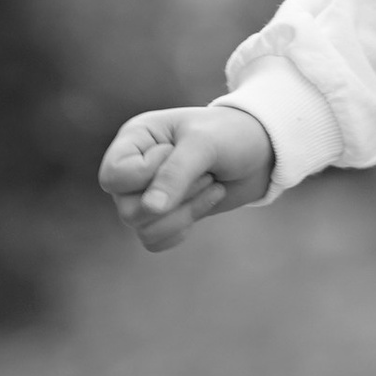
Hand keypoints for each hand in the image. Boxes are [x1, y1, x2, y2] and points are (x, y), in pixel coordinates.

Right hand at [99, 102, 274, 251]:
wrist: (262, 151)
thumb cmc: (230, 135)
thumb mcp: (204, 144)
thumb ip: (175, 174)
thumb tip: (150, 209)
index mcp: (134, 139)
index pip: (114, 176)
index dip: (146, 175)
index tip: (177, 152)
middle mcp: (134, 168)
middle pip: (127, 209)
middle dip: (176, 197)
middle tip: (206, 174)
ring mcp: (146, 194)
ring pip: (143, 229)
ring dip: (185, 212)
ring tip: (211, 186)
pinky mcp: (165, 215)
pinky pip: (155, 241)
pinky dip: (183, 228)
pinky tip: (207, 203)